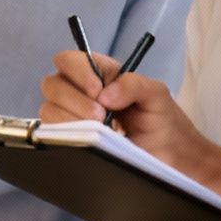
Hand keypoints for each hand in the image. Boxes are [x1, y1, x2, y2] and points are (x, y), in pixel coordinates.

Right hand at [39, 51, 215, 174]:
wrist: (173, 160)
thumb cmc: (166, 124)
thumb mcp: (156, 94)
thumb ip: (132, 84)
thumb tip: (104, 95)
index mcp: (100, 74)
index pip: (69, 60)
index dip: (78, 71)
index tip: (98, 90)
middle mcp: (81, 94)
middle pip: (52, 83)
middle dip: (74, 99)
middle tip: (101, 116)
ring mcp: (73, 119)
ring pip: (48, 109)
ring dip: (70, 118)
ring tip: (99, 130)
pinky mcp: (71, 142)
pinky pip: (52, 135)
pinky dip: (65, 136)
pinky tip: (88, 141)